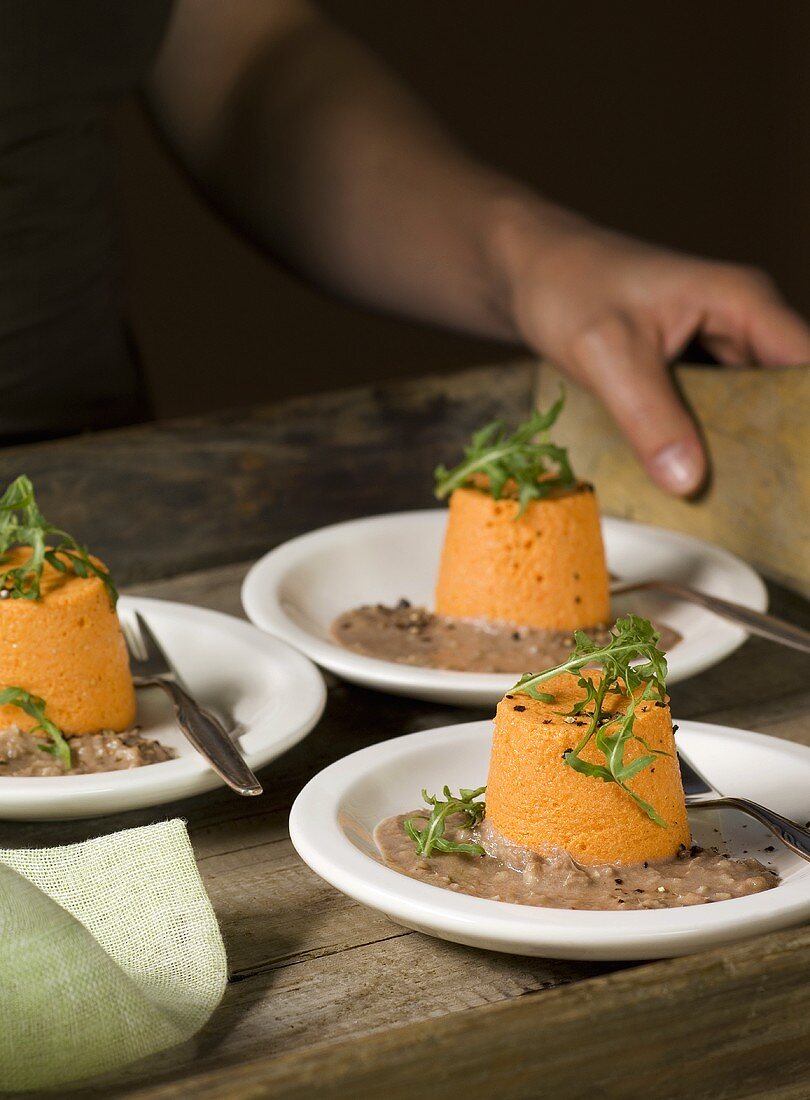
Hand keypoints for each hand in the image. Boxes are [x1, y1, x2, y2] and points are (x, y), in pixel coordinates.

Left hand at [493, 202, 809, 495]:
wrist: (526, 273)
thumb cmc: (566, 288)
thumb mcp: (606, 354)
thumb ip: (649, 417)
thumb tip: (689, 481)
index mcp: (742, 303)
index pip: (805, 370)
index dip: (802, 424)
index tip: (793, 477)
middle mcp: (742, 322)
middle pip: (786, 397)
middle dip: (776, 448)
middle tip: (762, 505)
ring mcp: (718, 347)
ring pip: (751, 412)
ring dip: (739, 454)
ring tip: (730, 503)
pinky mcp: (691, 371)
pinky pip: (715, 416)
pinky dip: (706, 447)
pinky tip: (693, 482)